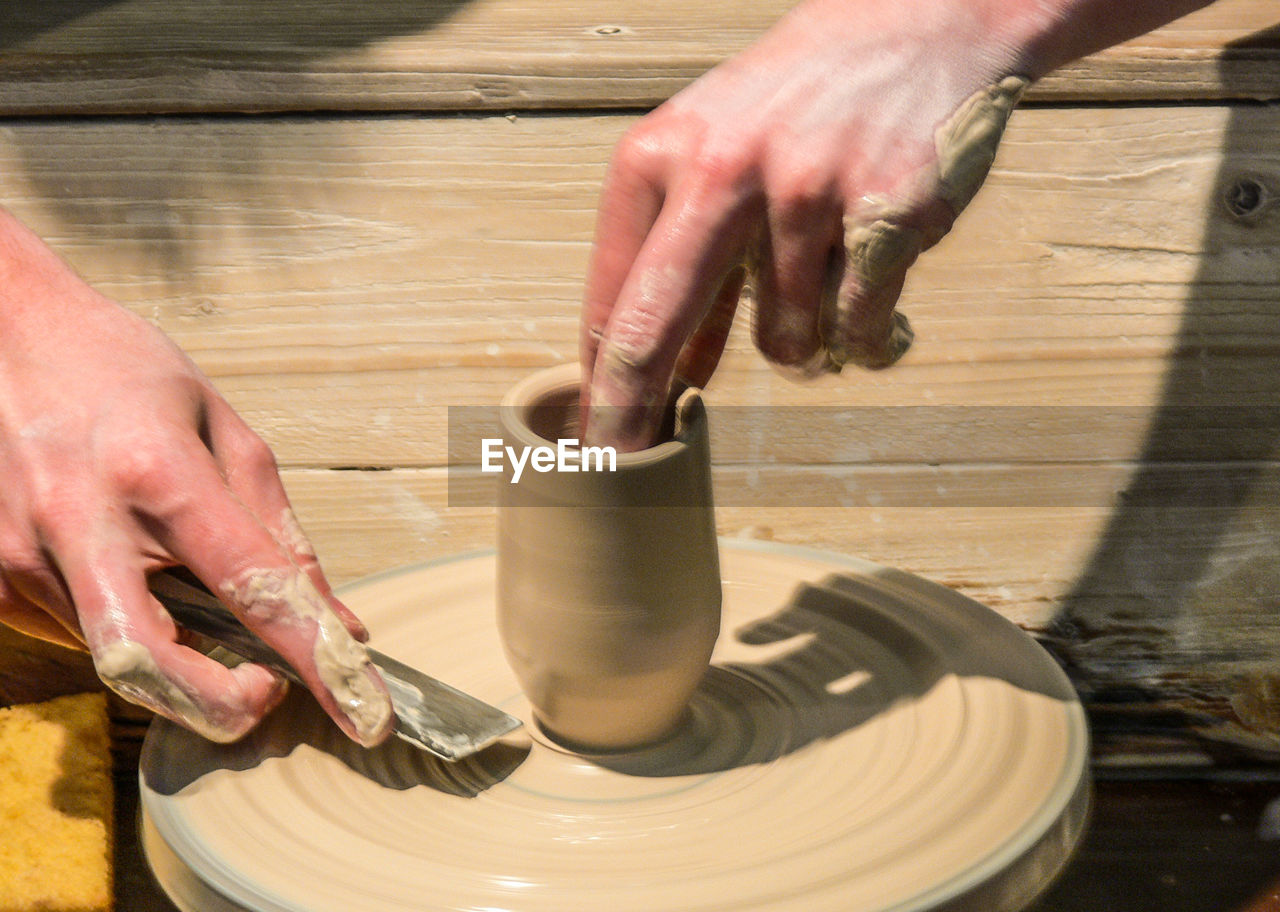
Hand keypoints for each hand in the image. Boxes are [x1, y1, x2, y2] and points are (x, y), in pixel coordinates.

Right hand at [0, 209, 391, 744]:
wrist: (2, 332)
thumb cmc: (123, 372)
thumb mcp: (222, 427)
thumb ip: (279, 530)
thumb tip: (337, 620)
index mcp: (154, 469)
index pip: (251, 585)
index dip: (315, 656)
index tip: (363, 711)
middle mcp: (76, 520)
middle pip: (147, 664)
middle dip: (219, 706)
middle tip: (266, 690)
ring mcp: (17, 556)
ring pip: (113, 658)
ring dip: (174, 656)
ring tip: (186, 587)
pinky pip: (78, 635)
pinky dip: (126, 627)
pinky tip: (129, 569)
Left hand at [581, 0, 1048, 449]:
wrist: (917, 23)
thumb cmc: (796, 104)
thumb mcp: (712, 159)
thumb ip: (683, 266)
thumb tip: (666, 377)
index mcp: (662, 154)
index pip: (616, 296)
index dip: (601, 383)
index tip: (591, 442)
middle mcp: (724, 171)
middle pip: (658, 327)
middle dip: (633, 413)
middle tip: (621, 465)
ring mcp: (807, 193)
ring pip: (783, 344)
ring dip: (802, 340)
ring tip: (824, 273)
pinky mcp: (887, 216)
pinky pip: (859, 330)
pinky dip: (866, 333)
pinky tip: (871, 276)